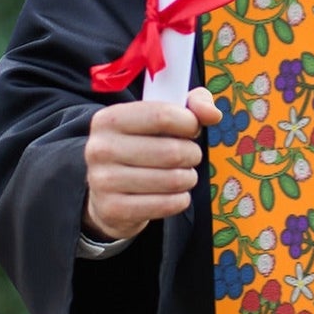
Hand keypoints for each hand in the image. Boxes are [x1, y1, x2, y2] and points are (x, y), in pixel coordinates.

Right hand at [82, 86, 221, 241]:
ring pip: (173, 180)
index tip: (192, 129)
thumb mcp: (161, 116)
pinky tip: (174, 194)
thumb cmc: (142, 146)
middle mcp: (100, 148)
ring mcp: (103, 181)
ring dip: (188, 178)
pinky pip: (167, 205)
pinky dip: (180, 200)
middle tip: (189, 156)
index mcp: (109, 119)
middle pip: (172, 151)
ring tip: (182, 175)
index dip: (189, 123)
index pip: (163, 115)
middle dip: (192, 154)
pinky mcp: (113, 209)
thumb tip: (213, 114)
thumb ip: (192, 105)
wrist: (107, 191)